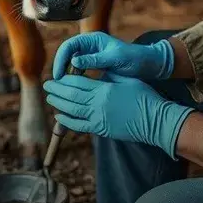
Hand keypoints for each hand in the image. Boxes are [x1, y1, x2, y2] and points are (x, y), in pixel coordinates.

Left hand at [43, 72, 192, 158]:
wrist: (155, 120)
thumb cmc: (144, 97)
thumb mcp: (127, 79)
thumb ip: (109, 76)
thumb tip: (95, 72)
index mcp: (104, 89)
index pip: (78, 82)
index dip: (65, 79)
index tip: (57, 76)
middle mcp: (98, 104)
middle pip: (71, 95)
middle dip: (57, 90)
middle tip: (47, 85)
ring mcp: (99, 118)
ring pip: (72, 110)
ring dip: (59, 103)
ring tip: (50, 98)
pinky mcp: (101, 130)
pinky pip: (79, 126)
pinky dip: (67, 121)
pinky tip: (59, 116)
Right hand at [52, 32, 174, 80]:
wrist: (148, 64)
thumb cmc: (134, 58)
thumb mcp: (115, 58)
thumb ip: (96, 59)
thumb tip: (74, 61)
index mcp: (93, 39)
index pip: (69, 46)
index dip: (60, 60)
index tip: (59, 76)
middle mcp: (89, 46)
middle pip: (66, 55)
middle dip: (60, 69)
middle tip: (58, 85)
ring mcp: (91, 55)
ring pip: (71, 64)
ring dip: (66, 76)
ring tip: (63, 90)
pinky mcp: (94, 66)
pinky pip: (79, 72)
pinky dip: (74, 80)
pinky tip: (74, 91)